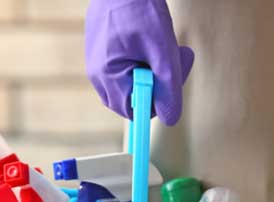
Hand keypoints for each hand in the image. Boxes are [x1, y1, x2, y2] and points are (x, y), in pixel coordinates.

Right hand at [85, 0, 194, 124]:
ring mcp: (97, 63)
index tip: (171, 82)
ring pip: (132, 84)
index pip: (133, 112)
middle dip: (158, 84)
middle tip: (176, 60)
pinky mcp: (102, 53)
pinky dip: (145, 61)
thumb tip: (170, 118)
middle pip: (133, 99)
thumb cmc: (141, 9)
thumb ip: (168, 87)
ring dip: (155, 72)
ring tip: (168, 48)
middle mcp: (96, 74)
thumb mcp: (163, 51)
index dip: (156, 102)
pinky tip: (154, 43)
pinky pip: (126, 70)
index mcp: (106, 76)